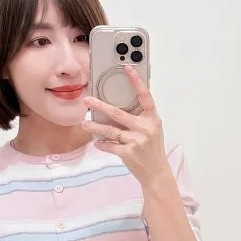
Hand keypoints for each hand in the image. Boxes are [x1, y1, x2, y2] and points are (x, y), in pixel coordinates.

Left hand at [83, 65, 168, 187]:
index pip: (145, 96)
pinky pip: (110, 146)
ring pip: (110, 130)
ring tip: (84, 123)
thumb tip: (120, 106)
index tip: (127, 68)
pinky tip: (96, 141)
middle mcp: (144, 127)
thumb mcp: (153, 129)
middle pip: (118, 113)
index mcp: (152, 118)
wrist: (156, 172)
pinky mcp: (128, 153)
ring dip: (95, 127)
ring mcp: (136, 140)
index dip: (136, 81)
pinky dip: (102, 144)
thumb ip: (141, 117)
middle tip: (87, 101)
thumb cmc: (153, 149)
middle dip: (100, 106)